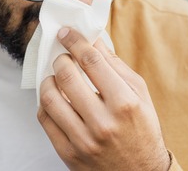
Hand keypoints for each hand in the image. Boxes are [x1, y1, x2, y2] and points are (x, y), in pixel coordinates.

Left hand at [37, 27, 170, 170]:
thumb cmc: (142, 129)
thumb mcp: (139, 93)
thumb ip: (115, 65)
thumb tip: (93, 38)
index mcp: (124, 102)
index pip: (92, 61)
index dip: (75, 41)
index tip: (66, 33)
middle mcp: (103, 122)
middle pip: (67, 77)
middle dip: (60, 59)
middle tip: (62, 56)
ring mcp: (83, 140)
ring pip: (50, 99)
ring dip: (48, 80)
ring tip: (55, 77)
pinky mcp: (69, 154)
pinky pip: (45, 121)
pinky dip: (45, 104)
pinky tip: (54, 99)